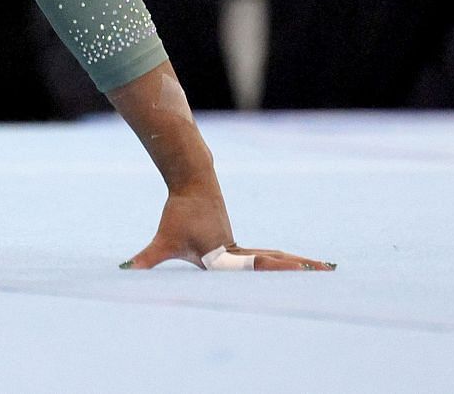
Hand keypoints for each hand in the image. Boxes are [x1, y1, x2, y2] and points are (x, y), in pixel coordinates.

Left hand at [122, 188, 333, 270]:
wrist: (192, 181)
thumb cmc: (179, 212)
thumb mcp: (163, 240)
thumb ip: (146, 258)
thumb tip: (124, 270)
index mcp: (224, 255)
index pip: (253, 265)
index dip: (275, 269)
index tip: (298, 272)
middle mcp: (237, 250)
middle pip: (273, 259)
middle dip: (299, 267)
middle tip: (329, 271)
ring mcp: (241, 245)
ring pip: (274, 255)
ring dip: (298, 263)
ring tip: (326, 269)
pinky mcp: (240, 242)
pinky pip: (268, 253)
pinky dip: (286, 259)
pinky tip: (300, 266)